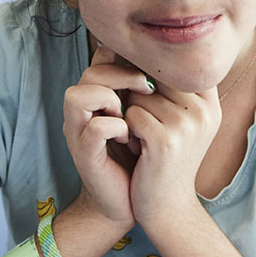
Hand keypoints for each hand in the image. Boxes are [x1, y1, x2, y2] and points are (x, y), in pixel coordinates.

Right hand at [62, 46, 154, 231]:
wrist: (142, 201)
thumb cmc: (148, 156)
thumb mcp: (153, 117)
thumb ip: (153, 91)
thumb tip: (177, 61)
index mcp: (100, 97)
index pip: (102, 58)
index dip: (124, 55)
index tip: (154, 68)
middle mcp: (84, 111)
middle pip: (90, 71)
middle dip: (123, 75)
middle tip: (148, 88)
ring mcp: (80, 132)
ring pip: (78, 95)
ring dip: (110, 99)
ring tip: (132, 115)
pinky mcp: (84, 154)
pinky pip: (94, 128)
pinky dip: (115, 128)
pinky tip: (130, 138)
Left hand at [123, 76, 221, 230]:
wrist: (167, 208)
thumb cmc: (166, 159)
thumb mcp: (181, 119)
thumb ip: (172, 86)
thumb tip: (140, 47)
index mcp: (211, 102)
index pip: (175, 65)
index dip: (152, 75)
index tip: (145, 96)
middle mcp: (205, 110)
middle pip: (155, 75)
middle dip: (140, 96)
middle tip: (146, 125)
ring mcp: (188, 124)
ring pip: (139, 95)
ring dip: (132, 115)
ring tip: (145, 140)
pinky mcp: (166, 139)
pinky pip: (131, 114)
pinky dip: (127, 130)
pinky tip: (139, 149)